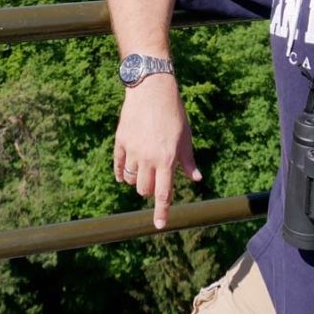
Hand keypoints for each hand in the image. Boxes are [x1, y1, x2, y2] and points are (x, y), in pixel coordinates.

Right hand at [113, 74, 201, 228]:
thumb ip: (187, 160)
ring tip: (142, 170)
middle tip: (156, 178)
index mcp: (167, 159)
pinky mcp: (120, 141)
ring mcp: (132, 150)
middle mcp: (148, 158)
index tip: (160, 225)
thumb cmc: (173, 112)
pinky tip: (123, 173)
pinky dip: (120, 173)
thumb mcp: (185, 136)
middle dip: (150, 190)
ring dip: (136, 180)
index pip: (164, 193)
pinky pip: (117, 165)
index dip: (162, 211)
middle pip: (144, 189)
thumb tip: (196, 178)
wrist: (152, 88)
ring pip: (129, 179)